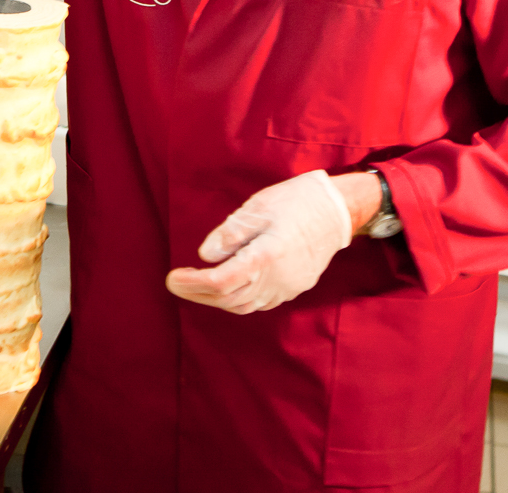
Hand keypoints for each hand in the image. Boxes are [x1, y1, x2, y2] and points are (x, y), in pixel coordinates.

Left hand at [165, 169, 367, 314]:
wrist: (336, 211)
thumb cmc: (295, 202)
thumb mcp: (257, 208)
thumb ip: (230, 233)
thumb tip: (205, 255)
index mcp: (266, 256)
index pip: (221, 281)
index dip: (192, 283)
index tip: (171, 278)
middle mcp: (277, 279)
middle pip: (229, 299)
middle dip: (198, 294)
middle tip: (175, 283)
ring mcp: (287, 287)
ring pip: (243, 305)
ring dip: (216, 300)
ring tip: (194, 286)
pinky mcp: (293, 288)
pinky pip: (259, 303)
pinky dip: (236, 299)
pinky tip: (224, 287)